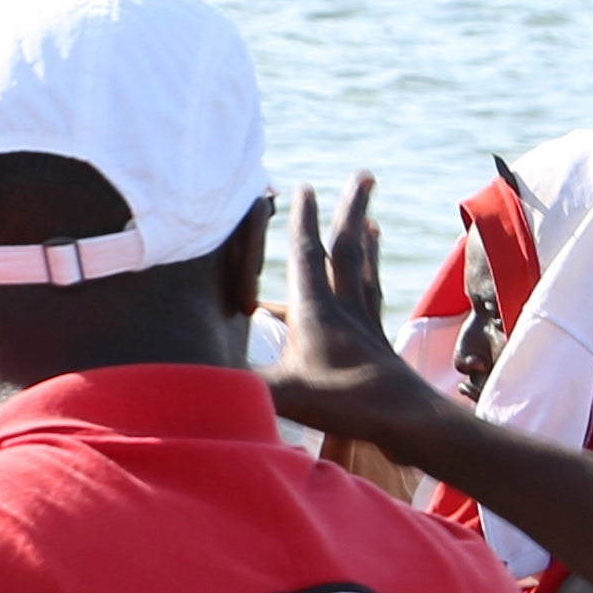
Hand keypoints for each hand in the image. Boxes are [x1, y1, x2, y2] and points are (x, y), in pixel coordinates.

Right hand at [264, 173, 463, 456]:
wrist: (404, 418)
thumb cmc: (341, 401)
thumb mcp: (281, 392)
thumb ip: (236, 381)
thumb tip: (189, 376)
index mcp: (316, 310)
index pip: (306, 254)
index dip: (302, 219)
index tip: (302, 187)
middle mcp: (343, 306)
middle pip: (348, 247)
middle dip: (352, 208)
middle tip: (364, 175)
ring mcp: (365, 322)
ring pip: (364, 268)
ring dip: (365, 239)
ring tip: (370, 218)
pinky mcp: (380, 342)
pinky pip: (375, 296)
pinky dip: (373, 275)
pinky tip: (373, 274)